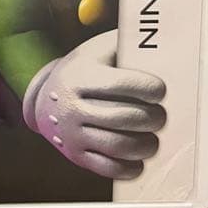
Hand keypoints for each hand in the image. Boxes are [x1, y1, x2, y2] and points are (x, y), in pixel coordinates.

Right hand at [22, 29, 165, 179]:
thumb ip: (124, 45)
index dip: (150, 88)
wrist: (45, 98)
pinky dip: (129, 167)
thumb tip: (163, 40)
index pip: (123, 84)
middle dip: (152, 118)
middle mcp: (72, 105)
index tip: (160, 91)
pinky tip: (138, 159)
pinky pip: (107, 167)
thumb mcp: (96, 51)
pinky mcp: (75, 154)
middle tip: (160, 116)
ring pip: (119, 145)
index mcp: (80, 76)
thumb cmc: (83, 70)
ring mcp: (72, 132)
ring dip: (145, 144)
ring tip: (153, 138)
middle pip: (125, 116)